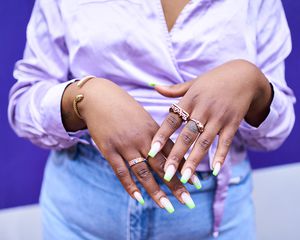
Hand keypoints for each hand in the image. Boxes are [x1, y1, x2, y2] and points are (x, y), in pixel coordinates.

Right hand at [62, 78, 197, 211]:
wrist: (98, 97)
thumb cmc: (123, 106)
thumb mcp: (142, 116)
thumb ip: (153, 133)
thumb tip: (164, 149)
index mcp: (154, 130)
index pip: (173, 152)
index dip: (185, 168)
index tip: (197, 184)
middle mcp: (143, 139)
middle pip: (162, 166)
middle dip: (177, 185)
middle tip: (189, 203)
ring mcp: (125, 145)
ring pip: (144, 172)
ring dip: (157, 192)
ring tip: (168, 207)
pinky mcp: (109, 150)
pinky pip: (121, 172)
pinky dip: (130, 186)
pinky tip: (139, 199)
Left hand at [149, 60, 272, 182]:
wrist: (244, 75)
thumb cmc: (214, 80)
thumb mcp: (193, 83)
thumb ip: (174, 90)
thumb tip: (154, 87)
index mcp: (190, 100)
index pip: (172, 121)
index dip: (161, 136)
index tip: (151, 152)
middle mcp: (203, 109)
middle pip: (186, 136)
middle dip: (176, 156)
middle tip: (166, 174)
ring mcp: (219, 117)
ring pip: (204, 142)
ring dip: (194, 161)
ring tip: (185, 178)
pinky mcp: (233, 123)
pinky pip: (225, 142)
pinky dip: (220, 156)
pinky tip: (215, 171)